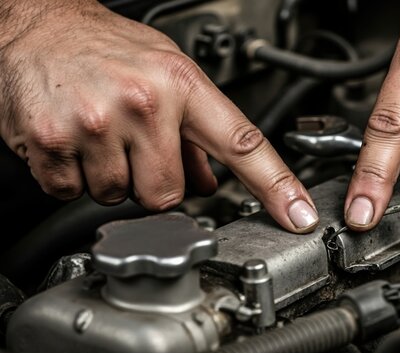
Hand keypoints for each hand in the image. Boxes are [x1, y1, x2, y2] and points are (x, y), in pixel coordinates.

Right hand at [0, 0, 318, 232]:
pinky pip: (71, 192)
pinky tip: (72, 142)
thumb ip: (193, 133)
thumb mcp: (164, 73)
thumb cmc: (104, 45)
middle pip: (167, 195)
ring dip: (110, 178)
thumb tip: (210, 182)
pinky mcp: (51, 142)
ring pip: (118, 197)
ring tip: (99, 135)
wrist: (35, 24)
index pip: (241, 144)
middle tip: (133, 147)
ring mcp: (95, 123)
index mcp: (180, 84)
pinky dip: (71, 177)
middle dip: (151, 182)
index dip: (276, 184)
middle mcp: (142, 103)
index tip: (298, 214)